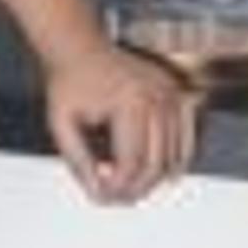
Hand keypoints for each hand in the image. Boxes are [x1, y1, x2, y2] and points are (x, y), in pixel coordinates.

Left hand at [41, 41, 197, 204]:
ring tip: (128, 188)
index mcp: (130, 101)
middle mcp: (157, 97)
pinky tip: (160, 176)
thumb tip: (97, 193)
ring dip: (154, 181)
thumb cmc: (70, 83)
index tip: (101, 196)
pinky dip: (175, 162)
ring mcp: (172, 94)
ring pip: (173, 157)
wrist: (81, 48)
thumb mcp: (61, 123)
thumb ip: (77, 160)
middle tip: (115, 199)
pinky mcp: (177, 94)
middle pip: (156, 164)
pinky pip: (186, 140)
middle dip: (136, 189)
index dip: (117, 187)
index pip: (132, 162)